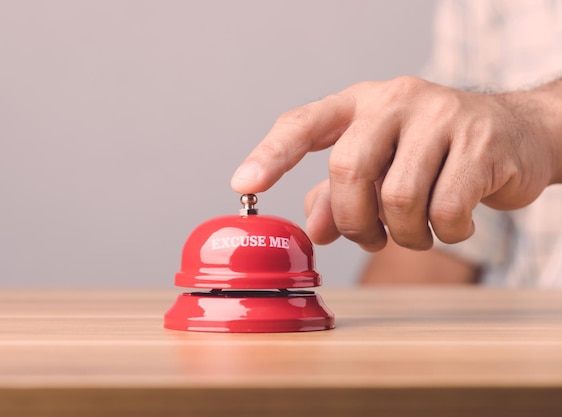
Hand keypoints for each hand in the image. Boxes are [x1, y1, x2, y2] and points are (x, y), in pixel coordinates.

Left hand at [231, 76, 561, 250]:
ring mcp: (441, 115)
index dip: (271, 156)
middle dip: (354, 221)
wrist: (516, 134)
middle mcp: (396, 99)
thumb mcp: (381, 166)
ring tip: (415, 231)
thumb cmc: (435, 154)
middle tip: (370, 238)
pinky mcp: (480, 142)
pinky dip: (444, 233)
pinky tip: (452, 223)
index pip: (304, 123)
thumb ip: (340, 196)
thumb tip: (313, 230)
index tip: (244, 185)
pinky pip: (445, 209)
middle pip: (348, 169)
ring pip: (398, 196)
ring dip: (403, 234)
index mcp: (361, 103)